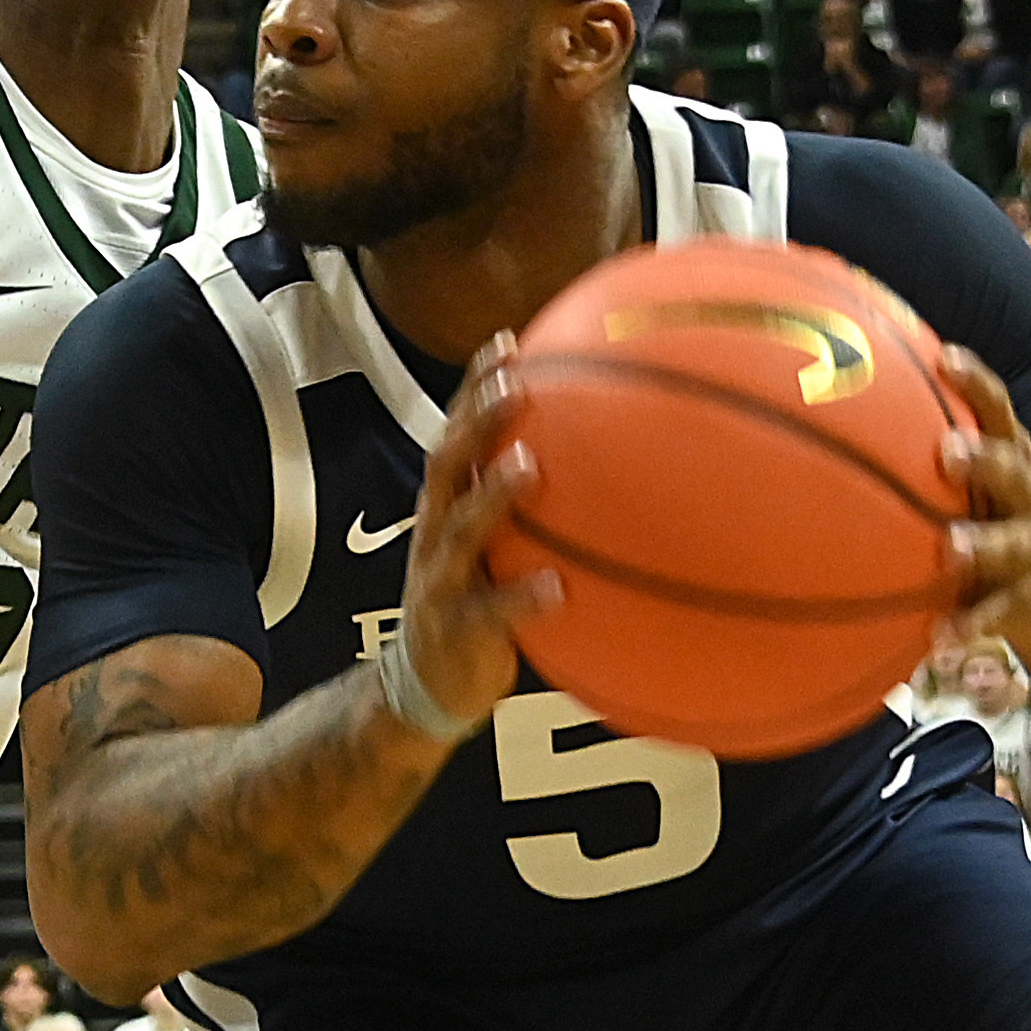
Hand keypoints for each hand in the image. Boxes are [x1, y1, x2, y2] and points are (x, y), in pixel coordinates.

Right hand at [392, 335, 562, 735]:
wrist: (424, 688)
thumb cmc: (475, 607)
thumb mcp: (496, 551)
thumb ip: (533, 512)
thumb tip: (606, 473)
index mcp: (447, 507)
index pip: (455, 432)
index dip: (475, 386)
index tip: (509, 341)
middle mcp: (437, 532)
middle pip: (448, 461)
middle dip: (478, 419)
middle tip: (517, 384)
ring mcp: (441, 579)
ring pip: (461, 527)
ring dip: (493, 493)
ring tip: (529, 465)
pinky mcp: (456, 629)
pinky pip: (490, 610)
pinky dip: (522, 597)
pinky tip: (557, 588)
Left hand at [935, 345, 1030, 640]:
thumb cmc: (987, 522)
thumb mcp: (966, 487)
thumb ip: (912, 455)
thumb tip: (828, 418)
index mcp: (1007, 461)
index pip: (997, 411)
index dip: (977, 383)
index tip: (945, 356)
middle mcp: (1023, 499)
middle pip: (1012, 467)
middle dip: (983, 456)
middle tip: (947, 451)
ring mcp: (1027, 551)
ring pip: (1012, 541)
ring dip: (983, 544)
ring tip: (953, 549)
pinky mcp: (1025, 602)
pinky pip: (994, 616)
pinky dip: (967, 628)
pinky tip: (936, 644)